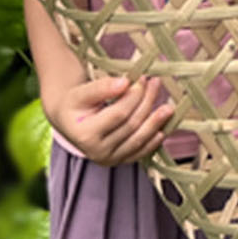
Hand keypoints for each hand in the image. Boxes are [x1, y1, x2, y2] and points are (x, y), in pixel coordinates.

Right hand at [46, 74, 172, 165]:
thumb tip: (125, 82)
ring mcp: (108, 159)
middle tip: (156, 83)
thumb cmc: (75, 104)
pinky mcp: (118, 161)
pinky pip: (140, 153)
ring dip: (156, 122)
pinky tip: (163, 129)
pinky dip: (153, 141)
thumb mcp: (81, 93)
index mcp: (85, 134)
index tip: (142, 77)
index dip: (134, 95)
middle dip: (147, 102)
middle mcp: (96, 151)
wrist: (68, 121)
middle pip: (132, 124)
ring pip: (139, 139)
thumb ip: (102, 87)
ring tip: (169, 107)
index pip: (119, 113)